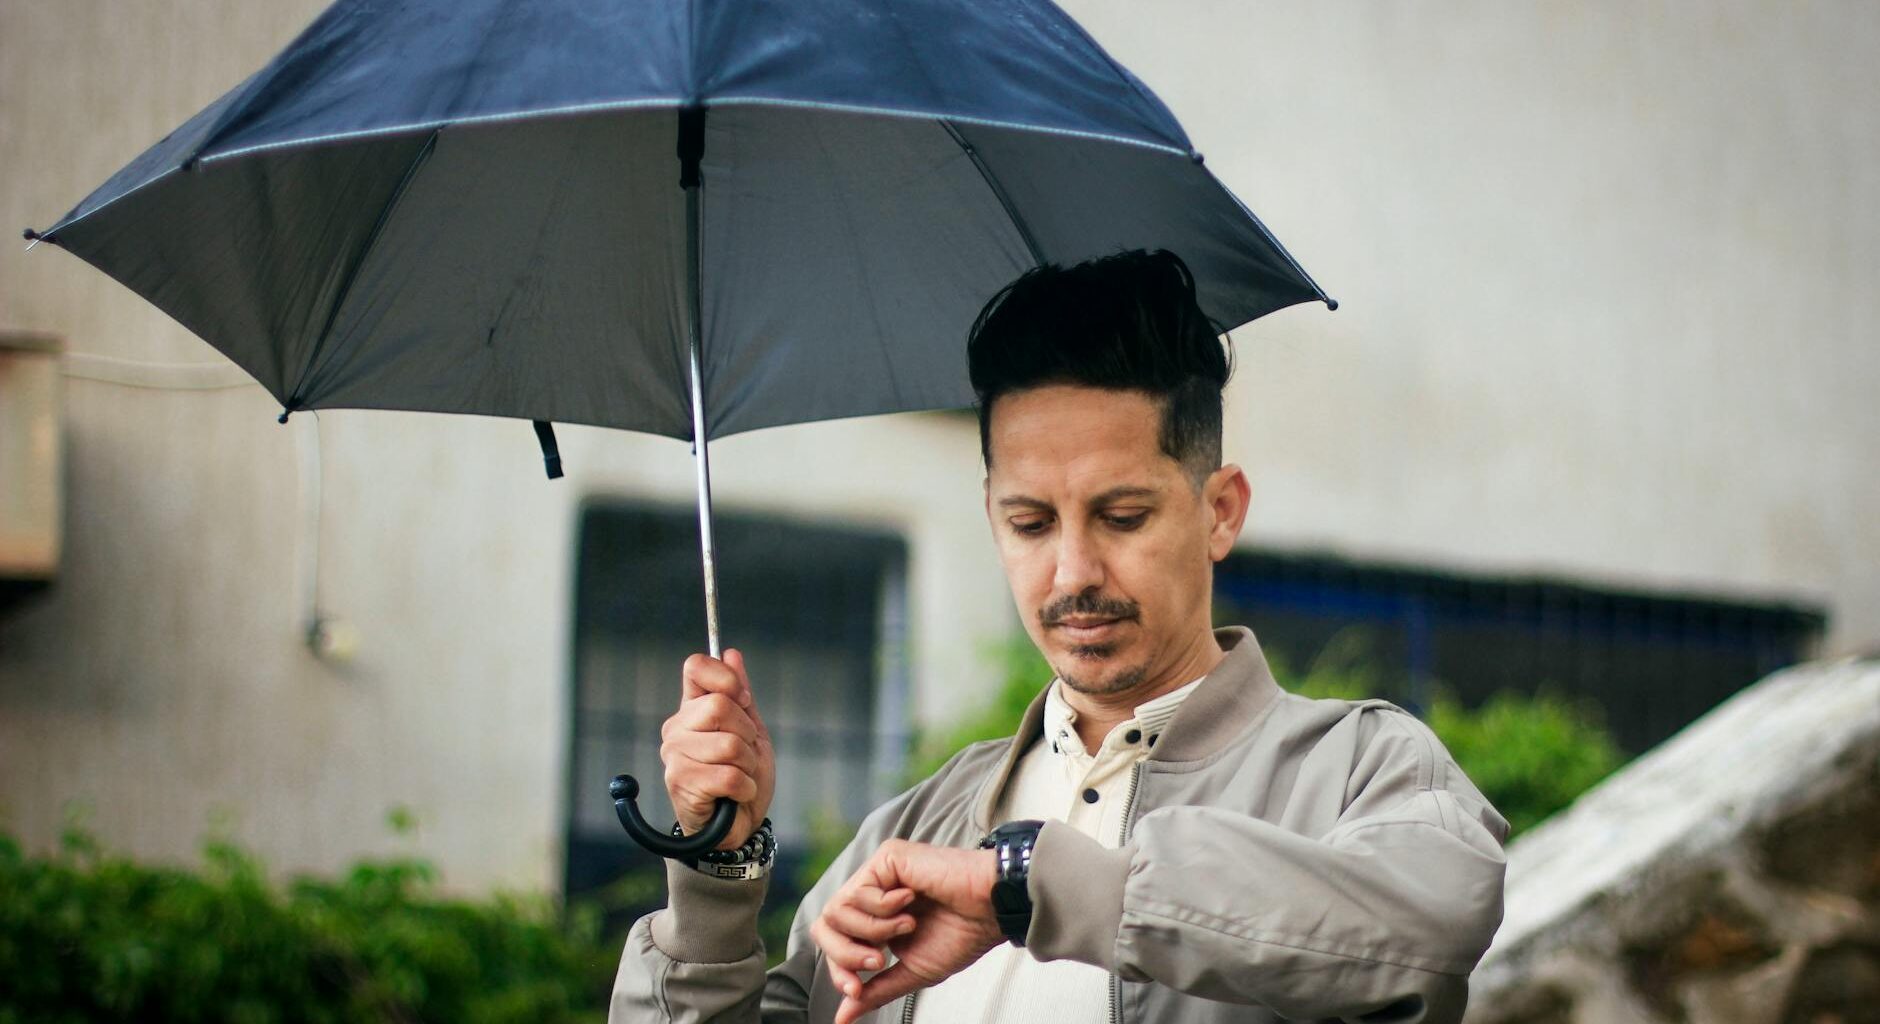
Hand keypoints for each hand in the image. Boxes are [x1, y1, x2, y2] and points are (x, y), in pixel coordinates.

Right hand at [659, 649, 775, 848]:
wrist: (736, 827)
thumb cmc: (742, 777)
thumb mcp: (751, 731)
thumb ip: (740, 694)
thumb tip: (732, 653)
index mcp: (691, 709)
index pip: (696, 667)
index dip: (727, 679)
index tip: (743, 702)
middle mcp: (676, 728)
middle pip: (720, 705)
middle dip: (747, 733)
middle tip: (744, 754)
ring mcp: (675, 756)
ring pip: (730, 744)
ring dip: (749, 766)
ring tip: (740, 777)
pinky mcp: (681, 784)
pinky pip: (730, 776)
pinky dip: (745, 788)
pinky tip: (736, 795)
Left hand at [810, 839, 1003, 1023]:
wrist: (990, 911)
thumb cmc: (962, 935)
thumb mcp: (912, 971)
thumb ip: (875, 990)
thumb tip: (843, 1017)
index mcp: (876, 919)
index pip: (834, 942)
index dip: (838, 969)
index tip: (857, 988)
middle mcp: (872, 893)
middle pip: (825, 925)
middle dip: (846, 953)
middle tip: (879, 960)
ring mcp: (877, 873)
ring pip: (837, 911)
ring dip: (873, 930)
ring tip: (907, 925)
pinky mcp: (886, 857)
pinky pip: (859, 893)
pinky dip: (884, 910)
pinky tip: (911, 901)